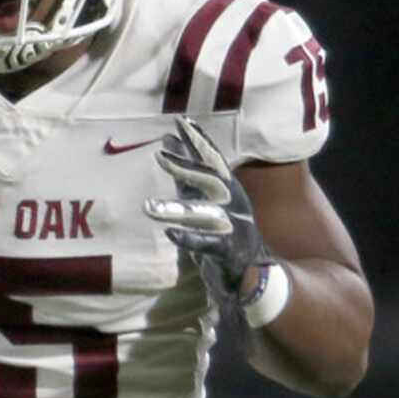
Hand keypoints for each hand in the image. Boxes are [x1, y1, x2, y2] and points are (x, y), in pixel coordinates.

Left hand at [143, 115, 269, 296]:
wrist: (250, 275)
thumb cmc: (223, 233)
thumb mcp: (204, 199)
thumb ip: (186, 174)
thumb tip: (169, 139)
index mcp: (229, 189)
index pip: (213, 160)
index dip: (199, 141)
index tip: (181, 122)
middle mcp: (233, 203)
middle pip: (211, 181)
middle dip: (187, 168)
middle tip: (161, 157)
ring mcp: (233, 227)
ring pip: (203, 214)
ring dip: (176, 210)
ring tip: (148, 207)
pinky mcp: (228, 252)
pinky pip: (207, 244)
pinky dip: (189, 239)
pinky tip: (170, 234)